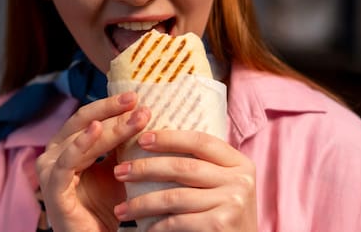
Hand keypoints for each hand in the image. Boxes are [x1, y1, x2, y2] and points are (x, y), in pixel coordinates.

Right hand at [36, 92, 150, 231]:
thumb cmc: (108, 207)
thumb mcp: (120, 169)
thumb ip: (124, 144)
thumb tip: (145, 112)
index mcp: (68, 145)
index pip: (90, 116)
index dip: (112, 105)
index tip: (138, 96)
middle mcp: (55, 152)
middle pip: (83, 121)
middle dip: (110, 108)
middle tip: (136, 99)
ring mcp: (50, 169)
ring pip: (80, 138)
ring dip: (110, 126)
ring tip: (134, 116)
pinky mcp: (52, 188)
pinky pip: (67, 162)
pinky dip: (81, 143)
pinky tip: (96, 129)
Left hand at [112, 130, 256, 230]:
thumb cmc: (224, 216)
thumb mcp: (222, 186)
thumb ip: (202, 166)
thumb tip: (155, 141)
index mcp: (240, 164)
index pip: (200, 141)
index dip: (169, 138)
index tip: (141, 139)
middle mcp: (240, 180)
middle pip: (183, 167)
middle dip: (145, 168)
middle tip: (119, 171)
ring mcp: (232, 203)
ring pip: (175, 196)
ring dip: (142, 203)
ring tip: (121, 208)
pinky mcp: (220, 225)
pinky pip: (178, 221)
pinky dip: (157, 225)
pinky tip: (144, 227)